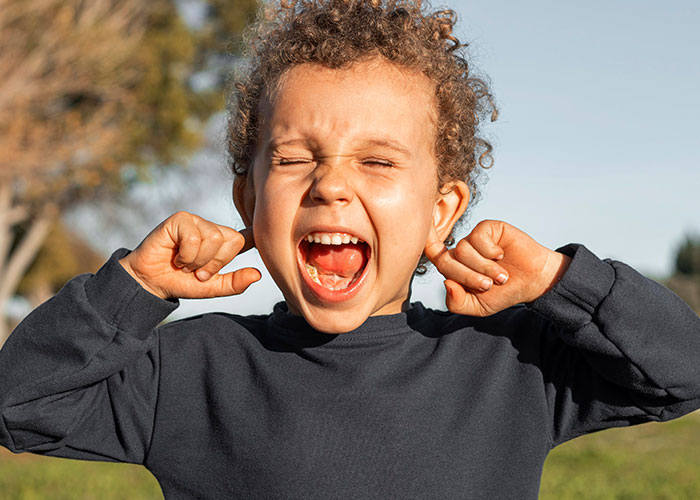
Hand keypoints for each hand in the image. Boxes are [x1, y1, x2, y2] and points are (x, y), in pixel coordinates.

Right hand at [118, 211, 260, 299]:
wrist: (151, 282)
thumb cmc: (180, 282)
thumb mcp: (211, 288)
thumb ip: (234, 283)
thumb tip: (257, 275)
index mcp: (222, 244)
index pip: (244, 237)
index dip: (254, 236)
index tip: (261, 237)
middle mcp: (212, 229)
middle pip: (232, 240)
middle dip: (215, 263)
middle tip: (198, 272)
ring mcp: (196, 222)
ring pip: (214, 238)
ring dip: (198, 260)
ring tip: (185, 265)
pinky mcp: (180, 219)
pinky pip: (194, 237)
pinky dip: (186, 255)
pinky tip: (176, 257)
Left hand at [424, 219, 570, 315]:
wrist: (533, 282)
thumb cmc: (504, 293)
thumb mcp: (478, 307)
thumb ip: (457, 302)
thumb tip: (446, 283)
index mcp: (454, 267)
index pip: (432, 254)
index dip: (423, 245)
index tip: (420, 238)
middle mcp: (460, 251)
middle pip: (446, 260)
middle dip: (467, 277)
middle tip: (488, 286)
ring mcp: (473, 238)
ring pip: (463, 250)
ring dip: (483, 268)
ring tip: (501, 276)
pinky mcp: (488, 228)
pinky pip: (477, 238)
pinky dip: (489, 251)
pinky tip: (501, 255)